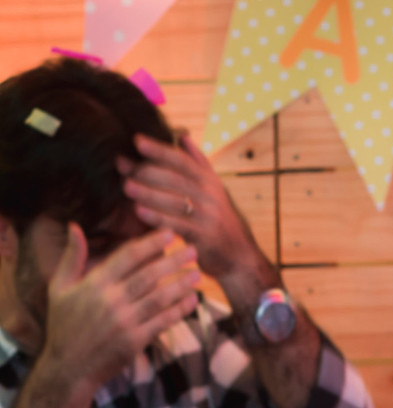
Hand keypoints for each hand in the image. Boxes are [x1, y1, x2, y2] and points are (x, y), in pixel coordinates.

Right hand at [43, 224, 199, 393]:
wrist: (69, 367)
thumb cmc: (64, 325)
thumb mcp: (59, 288)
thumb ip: (72, 258)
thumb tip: (75, 227)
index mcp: (94, 284)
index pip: (127, 256)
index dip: (150, 243)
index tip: (168, 234)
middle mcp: (111, 300)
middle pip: (149, 275)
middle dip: (173, 261)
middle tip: (193, 250)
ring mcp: (124, 321)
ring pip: (159, 297)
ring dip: (181, 284)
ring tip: (197, 273)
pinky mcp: (135, 340)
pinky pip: (163, 321)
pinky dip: (179, 310)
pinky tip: (193, 299)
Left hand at [122, 133, 262, 279]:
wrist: (239, 255)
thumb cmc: (219, 220)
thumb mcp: (214, 189)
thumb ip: (198, 163)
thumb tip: (182, 136)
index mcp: (209, 181)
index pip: (182, 160)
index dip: (160, 149)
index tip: (137, 140)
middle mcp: (210, 196)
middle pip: (175, 177)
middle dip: (147, 170)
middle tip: (122, 165)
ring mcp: (207, 216)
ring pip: (174, 199)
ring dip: (148, 192)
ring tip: (125, 186)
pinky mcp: (203, 237)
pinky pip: (177, 224)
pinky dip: (157, 217)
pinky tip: (138, 211)